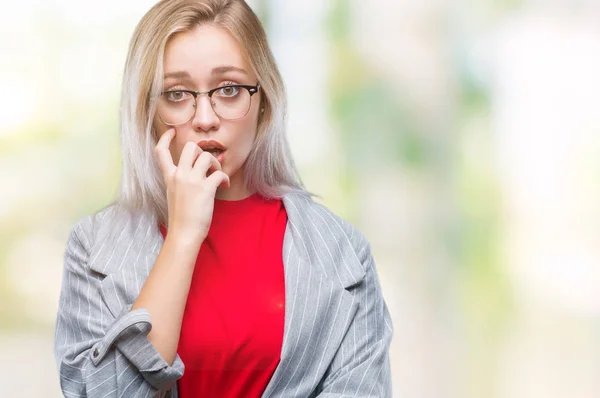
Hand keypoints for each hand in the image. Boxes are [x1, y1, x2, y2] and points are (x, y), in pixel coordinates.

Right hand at [154, 128, 229, 242]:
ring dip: (217, 165)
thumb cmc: (181, 219)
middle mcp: (179, 175)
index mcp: (169, 177)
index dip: (166, 138)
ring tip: (219, 177)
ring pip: (207, 156)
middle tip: (208, 165)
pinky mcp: (205, 189)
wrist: (184, 234)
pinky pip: (220, 174)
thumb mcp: (174, 195)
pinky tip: (225, 186)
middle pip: (190, 147)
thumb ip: (180, 182)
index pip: (161, 151)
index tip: (173, 131)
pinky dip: (226, 178)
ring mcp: (191, 181)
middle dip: (202, 151)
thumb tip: (196, 174)